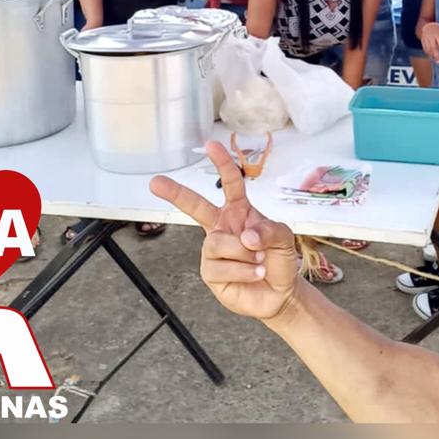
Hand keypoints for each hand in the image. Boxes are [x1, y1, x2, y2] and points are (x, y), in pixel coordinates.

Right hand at [150, 140, 298, 321]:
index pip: (230, 183)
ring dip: (245, 254)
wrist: (279, 294)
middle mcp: (222, 227)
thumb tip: (245, 236)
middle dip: (175, 192)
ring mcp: (213, 249)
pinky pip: (221, 266)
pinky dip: (243, 271)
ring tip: (259, 262)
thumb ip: (269, 231)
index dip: (222, 163)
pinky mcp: (210, 272)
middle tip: (155, 182)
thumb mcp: (283, 239)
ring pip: (218, 243)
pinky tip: (254, 274)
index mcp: (239, 211)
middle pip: (196, 206)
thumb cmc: (279, 260)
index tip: (210, 144)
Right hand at [419, 22, 438, 62]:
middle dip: (437, 55)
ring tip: (436, 60)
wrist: (428, 25)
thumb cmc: (437, 31)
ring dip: (432, 56)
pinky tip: (431, 56)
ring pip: (428, 49)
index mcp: (438, 34)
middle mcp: (431, 36)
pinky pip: (424, 48)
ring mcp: (426, 38)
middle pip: (433, 48)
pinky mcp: (422, 40)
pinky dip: (428, 53)